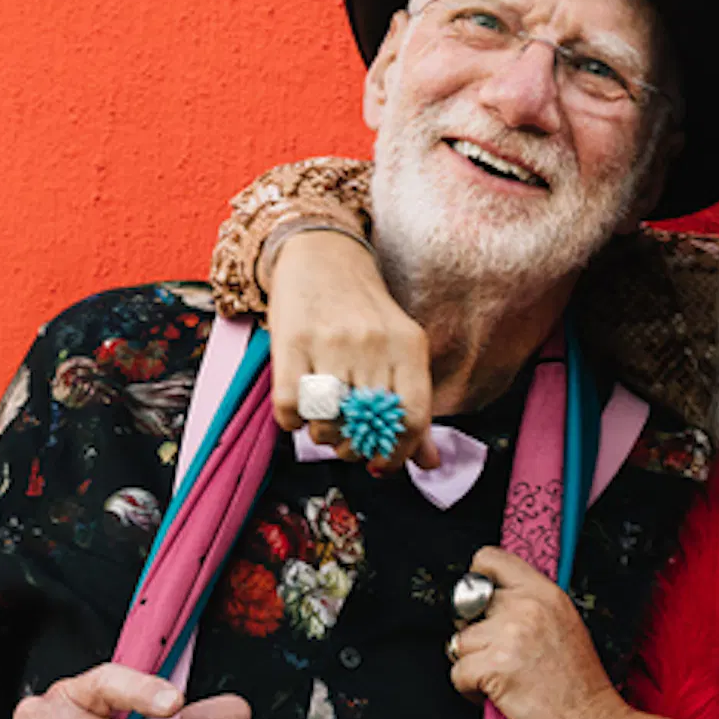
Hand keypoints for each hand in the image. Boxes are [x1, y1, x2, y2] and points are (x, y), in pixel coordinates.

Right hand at [268, 229, 437, 469]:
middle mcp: (372, 344)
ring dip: (323, 435)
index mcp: (408, 347)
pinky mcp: (290, 342)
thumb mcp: (400, 350)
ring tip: (324, 420)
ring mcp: (330, 342)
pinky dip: (292, 421)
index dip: (397, 453)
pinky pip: (290, 407)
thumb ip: (413, 407)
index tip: (381, 463)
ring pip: (327, 422)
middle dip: (355, 447)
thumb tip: (427, 463)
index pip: (412, 419)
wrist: (322, 254)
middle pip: (367, 427)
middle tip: (347, 439)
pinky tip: (300, 408)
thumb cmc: (364, 313)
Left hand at [443, 549, 626, 718]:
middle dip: (474, 633)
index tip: (480, 606)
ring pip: (459, 642)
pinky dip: (470, 690)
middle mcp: (527, 607)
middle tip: (499, 656)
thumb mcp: (564, 628)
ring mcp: (510, 635)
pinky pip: (457, 673)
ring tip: (503, 681)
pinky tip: (499, 697)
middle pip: (466, 606)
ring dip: (472, 665)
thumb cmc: (582, 690)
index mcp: (546, 593)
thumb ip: (528, 608)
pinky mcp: (495, 667)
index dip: (477, 582)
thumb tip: (488, 604)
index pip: (490, 560)